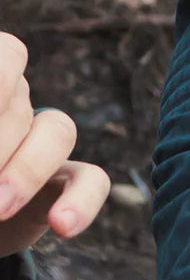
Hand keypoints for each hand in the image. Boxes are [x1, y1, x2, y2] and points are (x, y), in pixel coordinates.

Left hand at [0, 33, 109, 256]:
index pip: (8, 54)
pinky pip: (92, 179)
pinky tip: (62, 225)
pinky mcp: (62, 183)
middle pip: (22, 106)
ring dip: (28, 171)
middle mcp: (14, 104)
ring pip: (60, 133)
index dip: (1, 81)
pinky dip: (81, 201)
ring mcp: (40, 143)